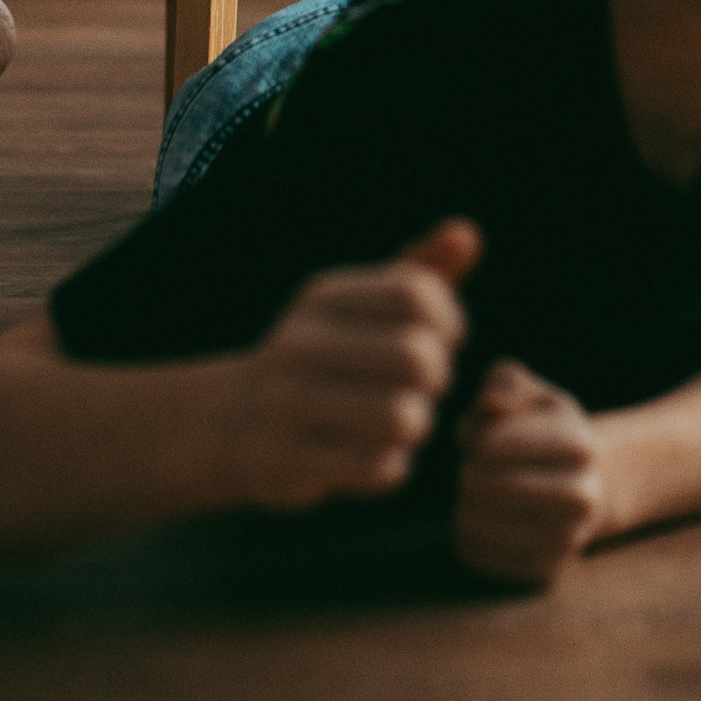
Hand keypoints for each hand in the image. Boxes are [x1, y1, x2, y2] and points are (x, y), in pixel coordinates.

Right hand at [229, 220, 481, 512]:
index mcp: (323, 298)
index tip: (442, 338)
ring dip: (418, 425)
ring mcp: (291, 402)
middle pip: (417, 357)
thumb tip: (467, 233)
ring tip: (406, 420)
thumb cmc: (322, 356)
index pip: (415, 294)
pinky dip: (392, 465)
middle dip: (438, 378)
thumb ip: (418, 270)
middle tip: (428, 387)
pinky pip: (379, 467)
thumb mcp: (359, 306)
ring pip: (402, 417)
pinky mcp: (293, 460)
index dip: (448, 319)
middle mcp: (302, 343)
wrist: (233, 421)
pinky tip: (379, 455)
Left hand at [452, 359, 606, 584]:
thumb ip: (504, 381)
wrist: (587, 486)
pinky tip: (486, 517)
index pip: (490, 443)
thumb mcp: (531, 392)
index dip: (473, 435)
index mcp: (579, 443)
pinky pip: (474, 553)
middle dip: (467, 469)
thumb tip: (489, 405)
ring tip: (480, 491)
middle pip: (479, 484)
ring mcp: (567, 540)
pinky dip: (467, 532)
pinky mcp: (545, 572)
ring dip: (463, 502)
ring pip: (472, 522)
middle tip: (476, 465)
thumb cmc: (545, 430)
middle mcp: (582, 497)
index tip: (482, 436)